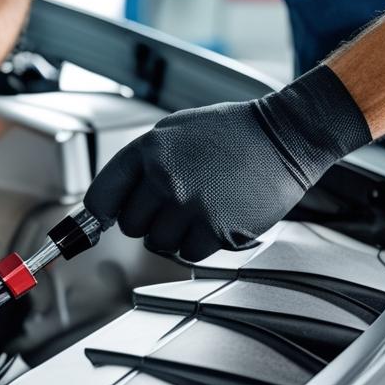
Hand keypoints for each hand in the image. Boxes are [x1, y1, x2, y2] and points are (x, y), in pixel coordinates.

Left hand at [84, 65, 370, 260]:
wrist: (285, 135)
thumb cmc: (230, 133)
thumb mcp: (173, 132)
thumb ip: (140, 164)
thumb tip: (107, 202)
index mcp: (147, 151)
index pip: (101, 197)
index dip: (99, 214)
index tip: (99, 223)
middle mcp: (164, 179)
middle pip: (131, 226)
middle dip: (147, 220)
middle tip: (174, 203)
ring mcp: (190, 205)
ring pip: (158, 243)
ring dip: (174, 234)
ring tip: (199, 207)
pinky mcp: (217, 229)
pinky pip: (189, 253)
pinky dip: (201, 243)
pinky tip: (217, 216)